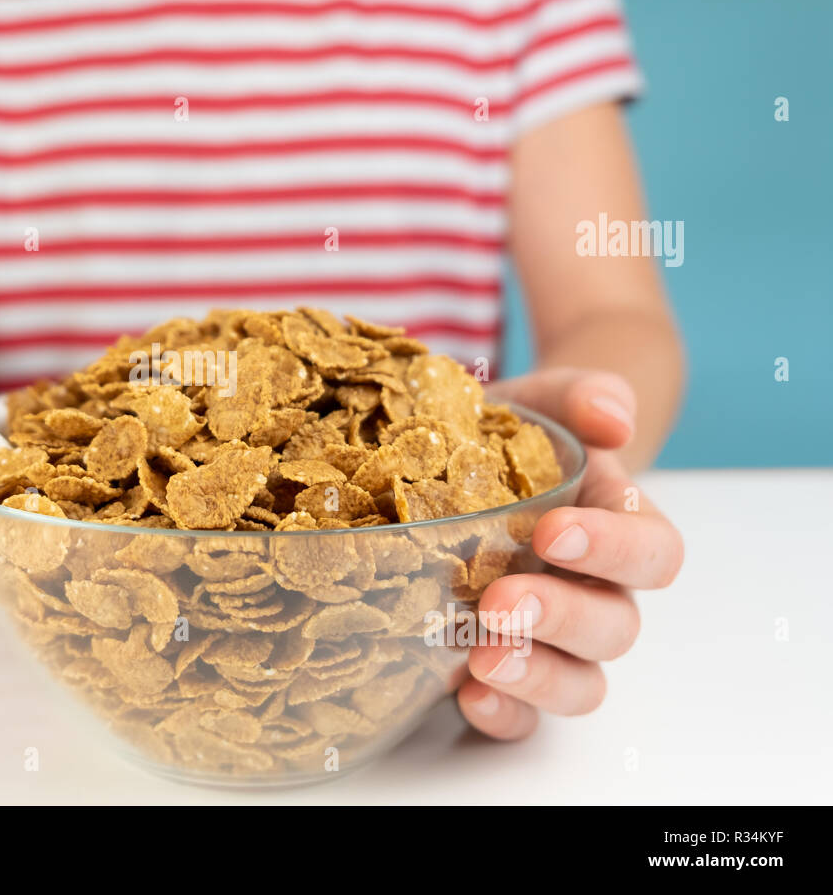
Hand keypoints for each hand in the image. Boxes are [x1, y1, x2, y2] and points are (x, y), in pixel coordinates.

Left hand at [455, 368, 683, 737]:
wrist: (459, 461)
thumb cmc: (512, 434)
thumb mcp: (540, 401)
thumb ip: (582, 396)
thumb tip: (611, 418)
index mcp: (619, 528)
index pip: (653, 553)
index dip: (613, 549)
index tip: (552, 532)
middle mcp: (596, 593)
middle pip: (614, 628)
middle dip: (561, 617)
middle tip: (500, 601)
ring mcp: (551, 640)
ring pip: (579, 684)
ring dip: (538, 675)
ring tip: (482, 658)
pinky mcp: (502, 672)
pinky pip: (523, 717)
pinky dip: (504, 714)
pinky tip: (465, 696)